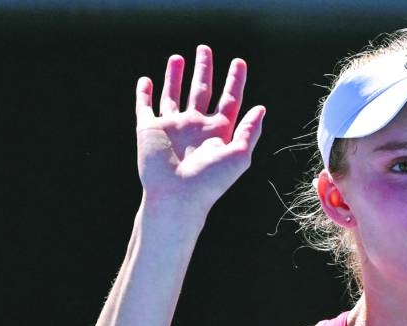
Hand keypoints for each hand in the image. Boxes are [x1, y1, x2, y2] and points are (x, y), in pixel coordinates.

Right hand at [136, 44, 264, 213]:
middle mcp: (195, 126)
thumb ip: (250, 131)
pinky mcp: (149, 130)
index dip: (235, 80)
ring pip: (173, 94)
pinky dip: (144, 93)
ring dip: (175, 76)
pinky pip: (145, 107)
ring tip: (178, 58)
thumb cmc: (210, 181)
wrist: (178, 196)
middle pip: (201, 90)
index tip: (239, 62)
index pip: (229, 99)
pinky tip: (146, 81)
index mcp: (218, 131)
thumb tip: (262, 108)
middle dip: (203, 69)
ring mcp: (172, 126)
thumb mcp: (239, 156)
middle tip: (204, 48)